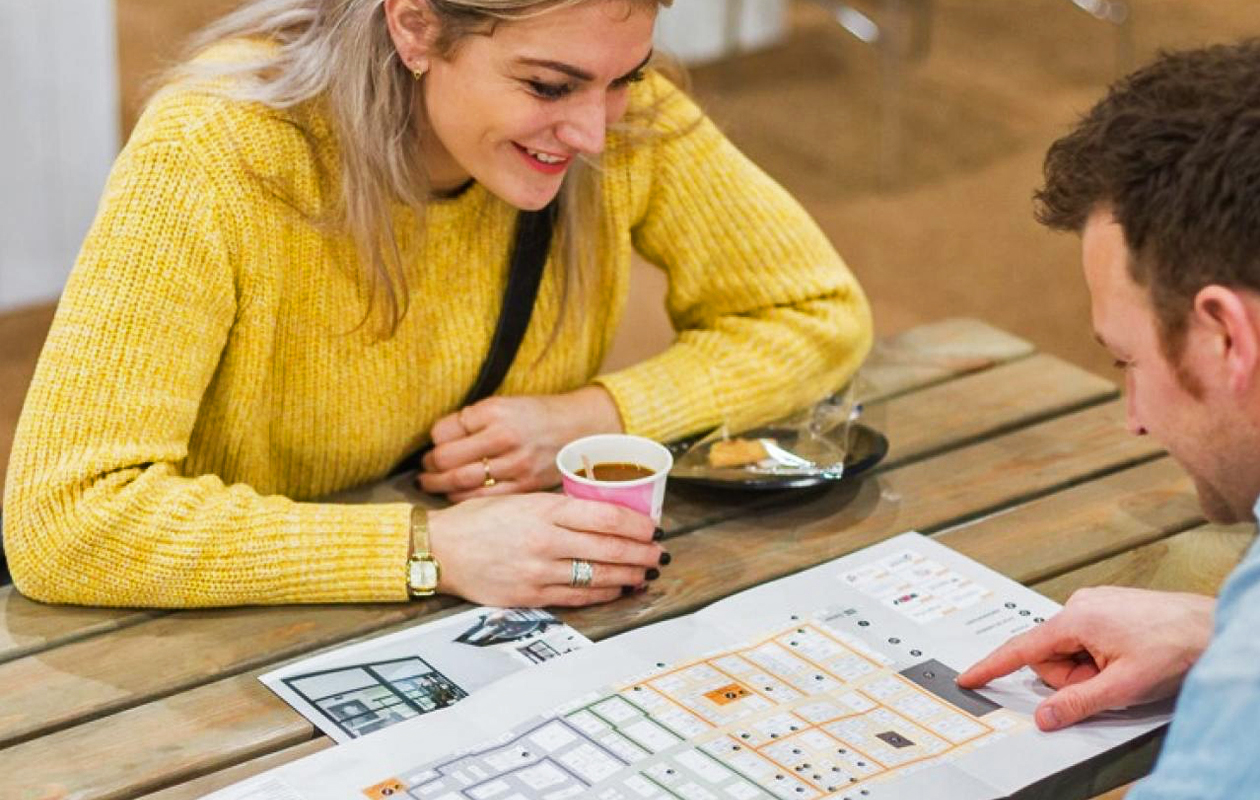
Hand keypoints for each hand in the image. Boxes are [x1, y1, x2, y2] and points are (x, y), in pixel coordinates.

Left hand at [419, 386, 622, 501]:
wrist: (579, 429)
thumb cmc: (534, 416)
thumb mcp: (502, 405)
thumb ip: (470, 421)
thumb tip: (436, 440)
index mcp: (495, 412)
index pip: (445, 433)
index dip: (433, 443)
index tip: (431, 449)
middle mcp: (505, 437)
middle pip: (449, 461)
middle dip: (430, 470)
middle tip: (423, 473)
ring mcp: (517, 464)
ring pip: (463, 483)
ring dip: (441, 486)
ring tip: (433, 485)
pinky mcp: (526, 486)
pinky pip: (485, 498)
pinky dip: (465, 499)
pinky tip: (458, 495)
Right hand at [426, 492, 666, 606]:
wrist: (439, 550)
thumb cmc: (477, 521)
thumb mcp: (520, 500)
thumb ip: (557, 508)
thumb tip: (600, 514)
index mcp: (543, 509)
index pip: (604, 516)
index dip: (636, 524)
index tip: (652, 527)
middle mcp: (544, 540)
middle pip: (608, 547)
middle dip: (640, 552)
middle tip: (658, 553)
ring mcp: (538, 570)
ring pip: (597, 574)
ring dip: (628, 575)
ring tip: (644, 573)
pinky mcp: (530, 595)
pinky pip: (577, 597)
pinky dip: (603, 593)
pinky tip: (617, 589)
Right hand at [957, 586, 1213, 730]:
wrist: (1214, 627)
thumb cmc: (1177, 647)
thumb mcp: (1124, 687)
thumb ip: (1078, 702)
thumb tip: (1044, 716)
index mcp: (1076, 618)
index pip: (1021, 648)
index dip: (992, 667)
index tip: (969, 677)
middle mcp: (1080, 604)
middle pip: (1051, 655)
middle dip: (1073, 676)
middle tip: (1107, 684)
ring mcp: (1096, 603)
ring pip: (1071, 649)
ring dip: (1090, 668)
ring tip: (1125, 669)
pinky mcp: (1109, 607)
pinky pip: (1087, 639)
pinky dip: (1100, 656)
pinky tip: (1128, 658)